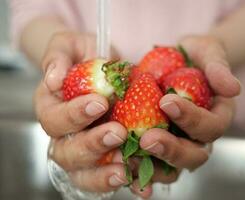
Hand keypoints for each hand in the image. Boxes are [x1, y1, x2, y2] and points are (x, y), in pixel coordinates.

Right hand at [36, 32, 130, 192]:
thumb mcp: (70, 46)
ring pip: (84, 173)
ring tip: (125, 169)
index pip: (54, 120)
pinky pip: (109, 177)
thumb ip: (58, 57)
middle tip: (117, 133)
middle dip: (92, 145)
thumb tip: (53, 79)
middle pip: (67, 153)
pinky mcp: (106, 159)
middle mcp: (64, 135)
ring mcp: (84, 150)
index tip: (100, 103)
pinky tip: (143, 186)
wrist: (102, 70)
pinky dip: (126, 183)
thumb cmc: (84, 57)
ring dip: (104, 175)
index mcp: (52, 109)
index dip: (74, 115)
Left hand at [131, 36, 240, 194]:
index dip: (191, 119)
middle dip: (171, 150)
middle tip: (148, 139)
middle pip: (194, 155)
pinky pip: (151, 165)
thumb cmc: (196, 57)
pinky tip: (119, 166)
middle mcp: (200, 137)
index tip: (167, 101)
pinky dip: (137, 171)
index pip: (211, 126)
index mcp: (217, 117)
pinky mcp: (159, 146)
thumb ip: (219, 68)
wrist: (178, 61)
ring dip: (152, 168)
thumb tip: (234, 89)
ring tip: (129, 159)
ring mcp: (179, 144)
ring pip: (172, 168)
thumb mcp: (210, 53)